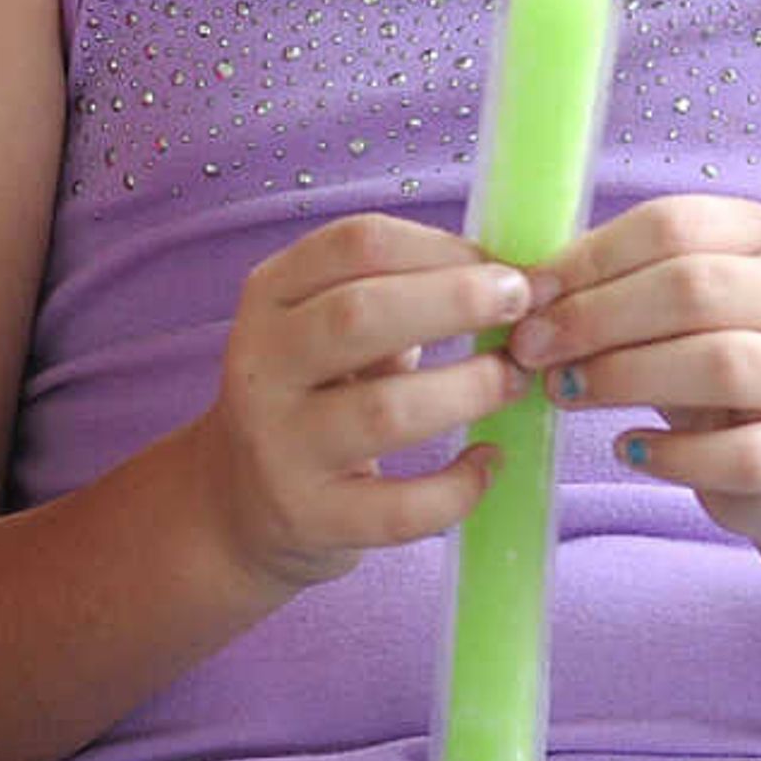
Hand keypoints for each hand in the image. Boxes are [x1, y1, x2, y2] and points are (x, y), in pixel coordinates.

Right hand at [191, 213, 537, 592]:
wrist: (236, 501)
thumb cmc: (310, 397)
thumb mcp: (325, 332)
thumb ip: (396, 300)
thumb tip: (512, 281)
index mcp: (269, 296)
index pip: (355, 244)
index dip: (442, 247)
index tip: (503, 267)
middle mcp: (261, 363)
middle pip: (361, 314)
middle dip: (458, 302)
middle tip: (524, 309)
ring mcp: (279, 442)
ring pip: (385, 411)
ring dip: (469, 391)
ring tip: (513, 382)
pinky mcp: (308, 515)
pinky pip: (400, 508)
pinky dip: (459, 486)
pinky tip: (486, 463)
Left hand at [508, 195, 760, 538]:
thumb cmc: (695, 356)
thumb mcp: (656, 304)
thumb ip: (602, 282)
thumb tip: (519, 289)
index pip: (670, 226)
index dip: (586, 260)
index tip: (524, 295)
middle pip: (692, 290)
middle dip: (593, 319)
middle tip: (529, 349)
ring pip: (721, 365)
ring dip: (623, 377)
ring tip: (565, 391)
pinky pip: (742, 454)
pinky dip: (675, 454)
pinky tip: (628, 449)